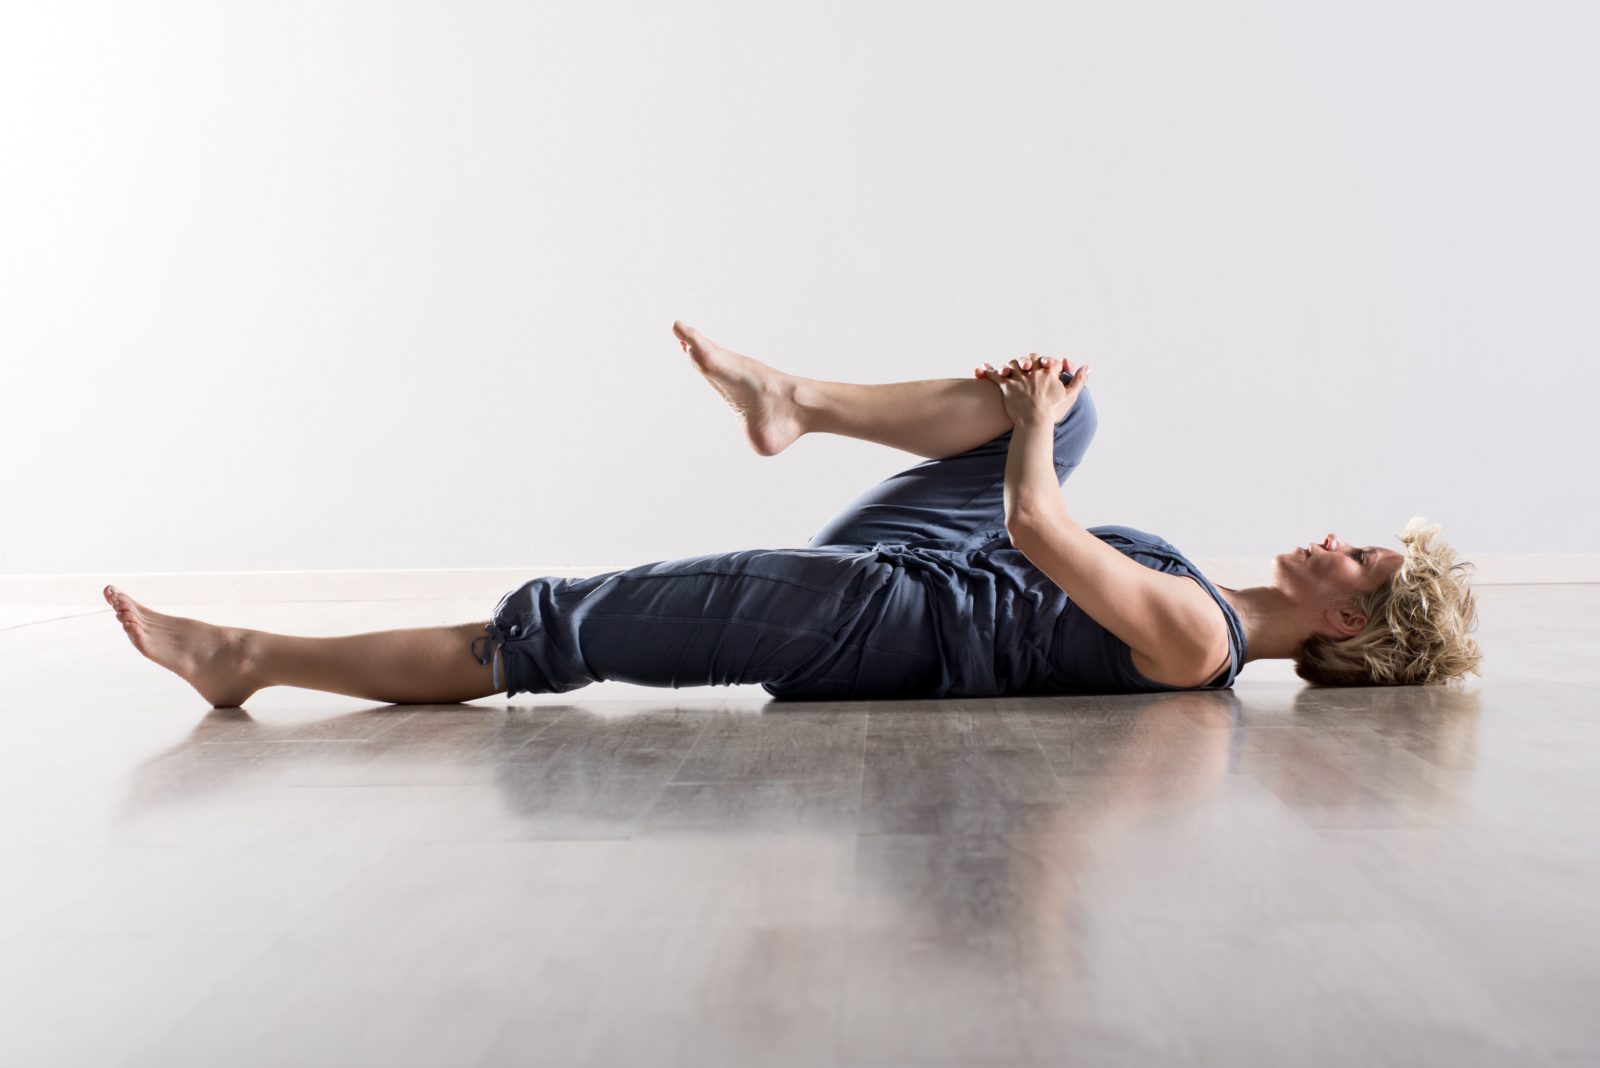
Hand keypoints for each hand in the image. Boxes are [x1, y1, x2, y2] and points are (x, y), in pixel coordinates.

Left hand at [974, 353, 1090, 425]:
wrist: (1036, 422)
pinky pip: (994, 375)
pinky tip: (979, 369)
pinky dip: (986, 371)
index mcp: (1048, 372)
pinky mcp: (1006, 386)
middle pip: (1030, 359)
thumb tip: (1088, 366)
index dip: (1050, 363)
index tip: (1049, 366)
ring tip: (1005, 369)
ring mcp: (1018, 377)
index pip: (1049, 361)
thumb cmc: (1054, 411)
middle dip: (1029, 361)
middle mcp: (1033, 371)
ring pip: (1012, 365)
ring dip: (1009, 366)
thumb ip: (1079, 379)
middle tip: (1028, 365)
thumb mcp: (1070, 395)